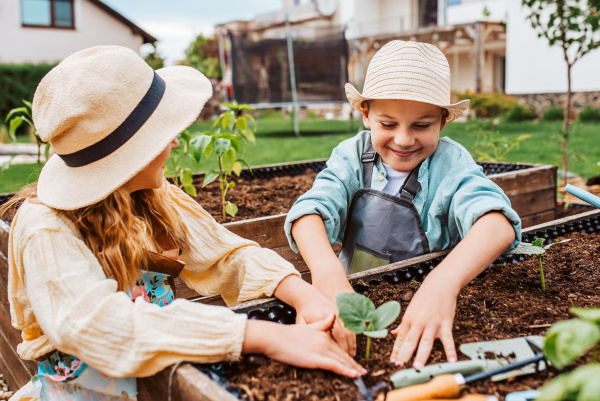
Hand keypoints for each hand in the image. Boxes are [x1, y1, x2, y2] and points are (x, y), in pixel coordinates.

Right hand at [244, 315, 366, 377]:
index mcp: (323, 334)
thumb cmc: (287, 334)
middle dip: (354, 364)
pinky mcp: (316, 358)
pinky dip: (345, 370)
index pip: (340, 345)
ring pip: (342, 360)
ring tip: (361, 375)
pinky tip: (353, 375)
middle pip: (343, 354)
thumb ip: (321, 324)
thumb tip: (332, 317)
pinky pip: (334, 365)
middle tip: (363, 371)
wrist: (275, 336)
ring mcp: (321, 349)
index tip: (356, 362)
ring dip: (352, 369)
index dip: (349, 354)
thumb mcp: (307, 325)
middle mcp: (325, 340)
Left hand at [273, 275, 355, 355]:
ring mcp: (338, 312)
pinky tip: (352, 347)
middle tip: (348, 362)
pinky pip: (351, 326)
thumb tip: (307, 347)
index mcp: (319, 318)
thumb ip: (305, 333)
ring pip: (348, 331)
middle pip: (341, 335)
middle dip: (345, 349)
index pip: (329, 337)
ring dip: (351, 344)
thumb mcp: (300, 321)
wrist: (309, 296)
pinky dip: (352, 337)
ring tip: (352, 356)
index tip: (337, 361)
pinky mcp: (342, 311)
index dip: (334, 350)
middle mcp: (331, 315)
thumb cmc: (303, 311)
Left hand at [389, 275, 457, 367]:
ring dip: (422, 355)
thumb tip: (393, 333)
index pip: (401, 338)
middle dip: (404, 354)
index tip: (393, 361)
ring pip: (426, 342)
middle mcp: (419, 322)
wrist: (440, 284)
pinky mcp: (445, 323)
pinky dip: (450, 350)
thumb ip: (403, 324)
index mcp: (409, 319)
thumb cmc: (424, 296)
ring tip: (417, 367)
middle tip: (400, 366)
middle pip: (410, 341)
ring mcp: (432, 323)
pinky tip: (451, 360)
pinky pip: (448, 339)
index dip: (396, 350)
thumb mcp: (410, 308)